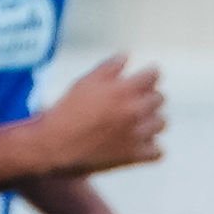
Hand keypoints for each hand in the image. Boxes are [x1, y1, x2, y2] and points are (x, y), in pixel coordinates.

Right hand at [26, 54, 167, 179]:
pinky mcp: (133, 156)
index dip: (148, 76)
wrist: (51, 147)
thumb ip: (108, 68)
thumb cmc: (64, 112)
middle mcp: (134, 111)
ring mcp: (136, 135)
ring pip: (162, 123)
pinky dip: (151, 148)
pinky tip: (138, 144)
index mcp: (123, 90)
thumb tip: (126, 57)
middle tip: (132, 103)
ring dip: (151, 121)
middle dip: (148, 98)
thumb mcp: (83, 83)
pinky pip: (158, 152)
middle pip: (160, 98)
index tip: (141, 80)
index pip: (154, 75)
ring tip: (135, 124)